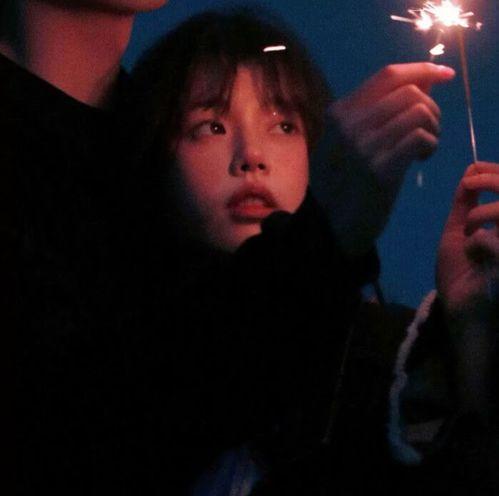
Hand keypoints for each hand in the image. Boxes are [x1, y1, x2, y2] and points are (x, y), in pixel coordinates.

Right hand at [329, 62, 454, 201]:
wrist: (331, 221)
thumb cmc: (344, 180)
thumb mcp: (352, 138)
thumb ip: (379, 110)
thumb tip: (423, 80)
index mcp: (339, 112)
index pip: (388, 75)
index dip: (421, 69)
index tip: (444, 74)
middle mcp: (348, 125)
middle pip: (409, 91)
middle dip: (432, 106)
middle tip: (430, 129)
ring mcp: (362, 147)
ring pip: (418, 111)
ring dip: (434, 127)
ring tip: (425, 146)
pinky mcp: (378, 170)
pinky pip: (420, 137)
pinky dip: (431, 145)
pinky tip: (422, 159)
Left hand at [437, 162, 498, 324]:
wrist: (460, 310)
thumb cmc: (461, 275)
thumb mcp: (458, 234)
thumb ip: (465, 204)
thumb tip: (471, 171)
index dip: (495, 173)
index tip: (474, 171)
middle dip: (494, 180)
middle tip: (472, 182)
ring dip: (482, 214)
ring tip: (469, 230)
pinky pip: (495, 239)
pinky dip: (480, 241)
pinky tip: (475, 253)